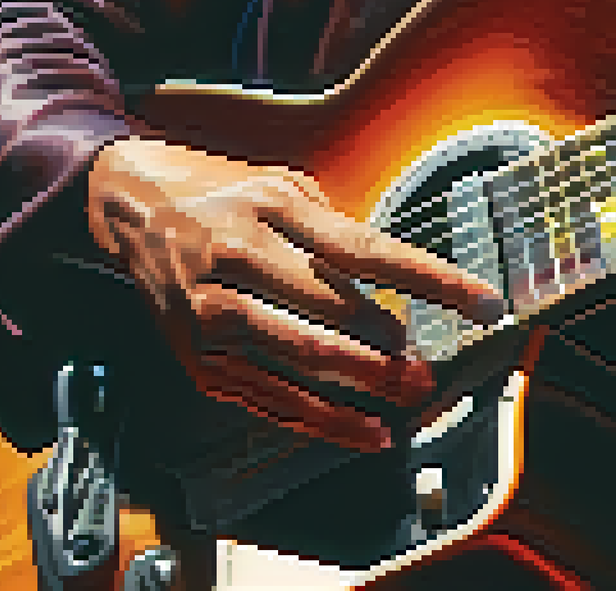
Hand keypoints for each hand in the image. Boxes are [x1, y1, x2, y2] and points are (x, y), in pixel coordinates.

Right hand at [86, 137, 506, 451]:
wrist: (132, 210)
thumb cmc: (223, 195)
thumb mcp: (282, 184)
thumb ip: (339, 230)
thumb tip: (404, 280)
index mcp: (269, 209)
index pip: (366, 250)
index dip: (432, 280)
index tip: (484, 302)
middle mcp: (238, 259)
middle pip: (333, 314)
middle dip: (392, 349)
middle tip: (432, 369)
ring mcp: (213, 314)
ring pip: (302, 362)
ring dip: (365, 388)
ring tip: (409, 398)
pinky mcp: (199, 358)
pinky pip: (269, 399)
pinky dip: (323, 422)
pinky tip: (365, 431)